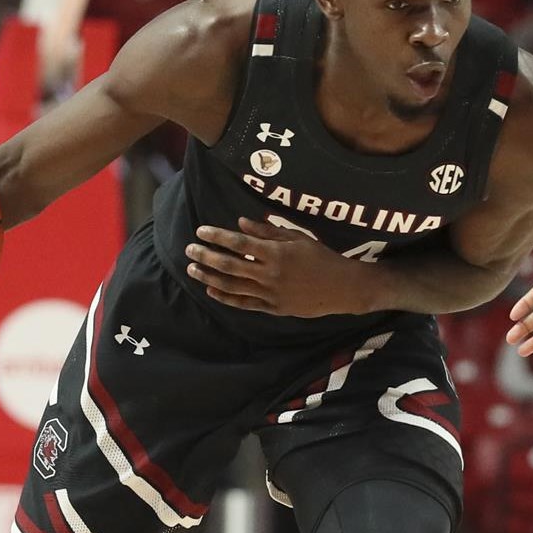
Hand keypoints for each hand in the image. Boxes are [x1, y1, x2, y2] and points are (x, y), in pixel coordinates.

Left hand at [185, 218, 370, 317]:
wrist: (342, 288)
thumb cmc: (321, 257)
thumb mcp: (297, 237)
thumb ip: (267, 231)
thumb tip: (240, 223)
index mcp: (276, 253)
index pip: (239, 243)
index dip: (217, 236)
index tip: (201, 231)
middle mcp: (270, 274)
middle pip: (230, 265)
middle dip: (206, 256)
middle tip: (190, 249)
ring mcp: (270, 294)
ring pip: (232, 286)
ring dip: (209, 277)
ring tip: (193, 269)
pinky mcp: (273, 308)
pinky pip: (244, 304)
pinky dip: (225, 297)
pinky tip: (211, 289)